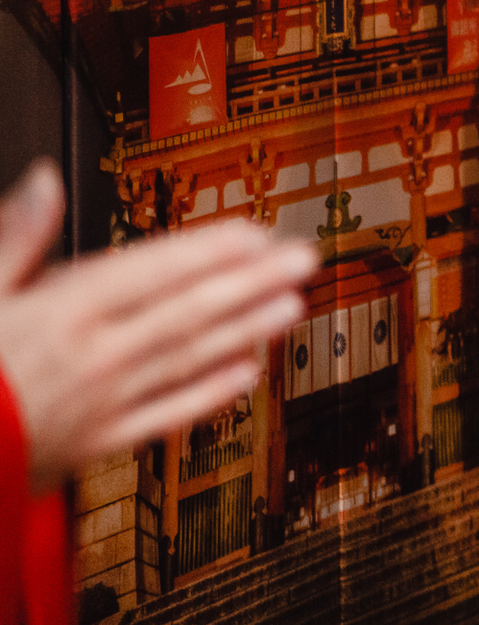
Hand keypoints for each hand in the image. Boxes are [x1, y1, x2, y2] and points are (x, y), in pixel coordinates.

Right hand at [0, 161, 318, 493]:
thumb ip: (13, 239)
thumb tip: (43, 180)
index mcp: (60, 313)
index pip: (153, 272)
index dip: (210, 251)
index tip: (256, 234)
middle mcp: (92, 357)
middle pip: (188, 312)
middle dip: (251, 284)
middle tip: (303, 262)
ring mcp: (99, 403)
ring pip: (189, 359)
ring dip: (245, 331)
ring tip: (292, 307)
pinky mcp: (93, 444)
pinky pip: (165, 415)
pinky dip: (209, 393)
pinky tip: (246, 373)